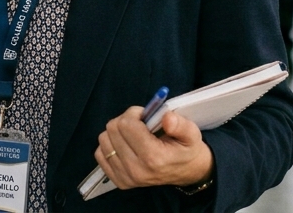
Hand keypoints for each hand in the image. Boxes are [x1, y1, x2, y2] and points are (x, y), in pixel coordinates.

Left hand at [95, 107, 213, 189]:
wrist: (187, 173)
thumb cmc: (187, 150)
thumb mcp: (192, 134)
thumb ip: (181, 124)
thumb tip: (166, 118)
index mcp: (153, 157)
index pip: (126, 124)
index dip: (135, 113)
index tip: (145, 116)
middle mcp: (136, 169)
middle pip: (112, 129)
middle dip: (125, 120)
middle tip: (139, 124)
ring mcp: (125, 177)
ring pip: (104, 139)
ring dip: (116, 132)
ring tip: (133, 134)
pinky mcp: (118, 180)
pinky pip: (100, 154)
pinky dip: (110, 145)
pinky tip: (125, 145)